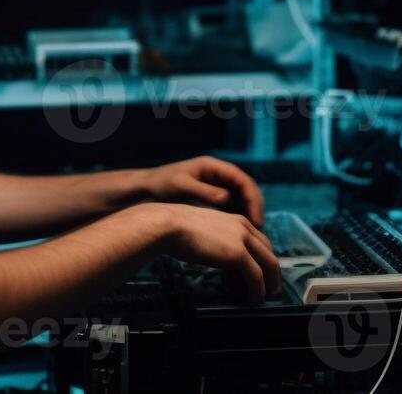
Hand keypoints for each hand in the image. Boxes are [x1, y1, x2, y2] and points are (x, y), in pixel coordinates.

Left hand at [142, 156, 264, 225]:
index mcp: (212, 166)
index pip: (242, 180)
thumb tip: (228, 198)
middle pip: (245, 189)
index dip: (252, 198)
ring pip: (240, 200)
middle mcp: (217, 175)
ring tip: (251, 234)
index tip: (255, 218)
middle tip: (257, 228)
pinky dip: (236, 218)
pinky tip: (237, 233)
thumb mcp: (182, 187)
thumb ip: (204, 192)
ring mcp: (215, 186)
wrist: (144, 190)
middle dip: (253, 207)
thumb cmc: (161, 185)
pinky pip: (230, 207)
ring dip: (247, 214)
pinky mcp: (210, 198)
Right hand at [151, 203, 280, 302]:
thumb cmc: (178, 228)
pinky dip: (258, 290)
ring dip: (268, 283)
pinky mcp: (237, 254)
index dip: (262, 259)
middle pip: (269, 252)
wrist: (169, 225)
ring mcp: (242, 240)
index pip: (260, 241)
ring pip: (268, 265)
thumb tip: (222, 259)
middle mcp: (244, 227)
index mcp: (236, 220)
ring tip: (261, 297)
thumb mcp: (206, 231)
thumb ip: (219, 241)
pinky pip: (256, 276)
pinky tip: (253, 299)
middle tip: (268, 287)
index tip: (260, 273)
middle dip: (271, 272)